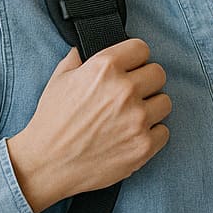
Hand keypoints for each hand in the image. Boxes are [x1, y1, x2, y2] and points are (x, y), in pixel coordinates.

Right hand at [7, 39, 170, 212]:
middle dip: (146, 82)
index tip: (132, 67)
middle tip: (132, 94)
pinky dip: (152, 134)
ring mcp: (137, 119)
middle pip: (158, 74)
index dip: (135, 58)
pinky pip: (164, 131)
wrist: (47, 164)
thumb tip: (85, 49)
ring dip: (151, 108)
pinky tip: (133, 135)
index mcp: (104, 68)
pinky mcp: (144, 145)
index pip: (141, 49)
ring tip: (132, 116)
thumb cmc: (51, 123)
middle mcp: (124, 90)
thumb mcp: (59, 81)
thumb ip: (77, 59)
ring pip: (165, 102)